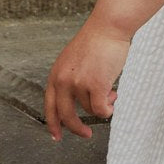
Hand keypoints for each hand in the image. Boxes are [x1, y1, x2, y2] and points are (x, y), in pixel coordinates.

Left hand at [44, 16, 130, 141]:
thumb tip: (84, 104)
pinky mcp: (95, 86)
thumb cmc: (97, 40)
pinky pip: (101, 109)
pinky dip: (108, 109)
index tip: (56, 136)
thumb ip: (73, 80)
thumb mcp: (75, 61)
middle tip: (86, 134)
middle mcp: (63, 80)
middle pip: (65, 115)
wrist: (109, 27)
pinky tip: (114, 99)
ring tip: (112, 94)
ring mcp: (78, 84)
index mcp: (56, 74)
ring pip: (89, 109)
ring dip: (102, 106)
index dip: (53, 123)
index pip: (50, 105)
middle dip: (76, 128)